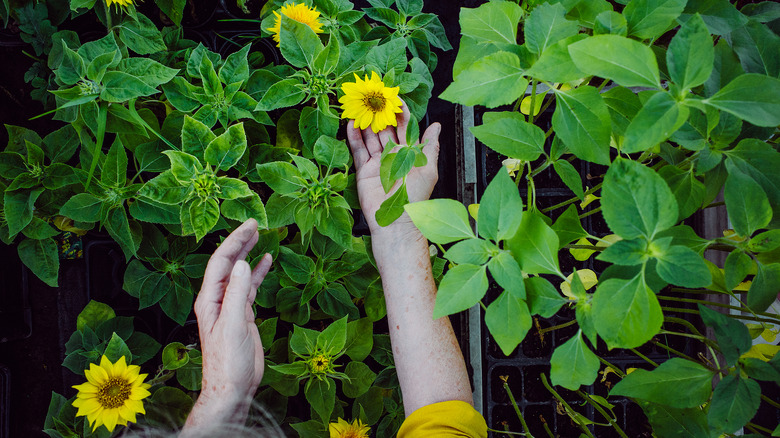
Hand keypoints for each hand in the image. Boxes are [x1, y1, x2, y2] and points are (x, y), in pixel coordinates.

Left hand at [192, 218, 271, 408]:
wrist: (232, 388)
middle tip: (254, 224)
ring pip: (239, 273)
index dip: (234, 242)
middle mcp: (217, 300)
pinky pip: (250, 287)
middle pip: (228, 264)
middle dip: (240, 242)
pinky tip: (266, 262)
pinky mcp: (242, 315)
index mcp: (209, 300)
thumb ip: (238, 294)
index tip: (249, 226)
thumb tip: (244, 264)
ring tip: (260, 236)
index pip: (221, 263)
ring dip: (248, 254)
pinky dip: (258, 273)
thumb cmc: (228, 363)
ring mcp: (229, 307)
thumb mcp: (233, 326)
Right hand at [346, 100, 440, 235]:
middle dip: (381, 113)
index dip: (400, 113)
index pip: (404, 127)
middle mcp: (393, 155)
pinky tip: (351, 123)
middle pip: (386, 129)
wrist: (397, 221)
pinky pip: (358, 150)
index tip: (396, 98)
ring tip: (361, 106)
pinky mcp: (363, 170)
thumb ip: (430, 146)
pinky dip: (354, 136)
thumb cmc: (416, 197)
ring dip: (366, 121)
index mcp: (410, 153)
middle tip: (376, 98)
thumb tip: (436, 125)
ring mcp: (377, 162)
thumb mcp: (429, 169)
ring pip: (371, 137)